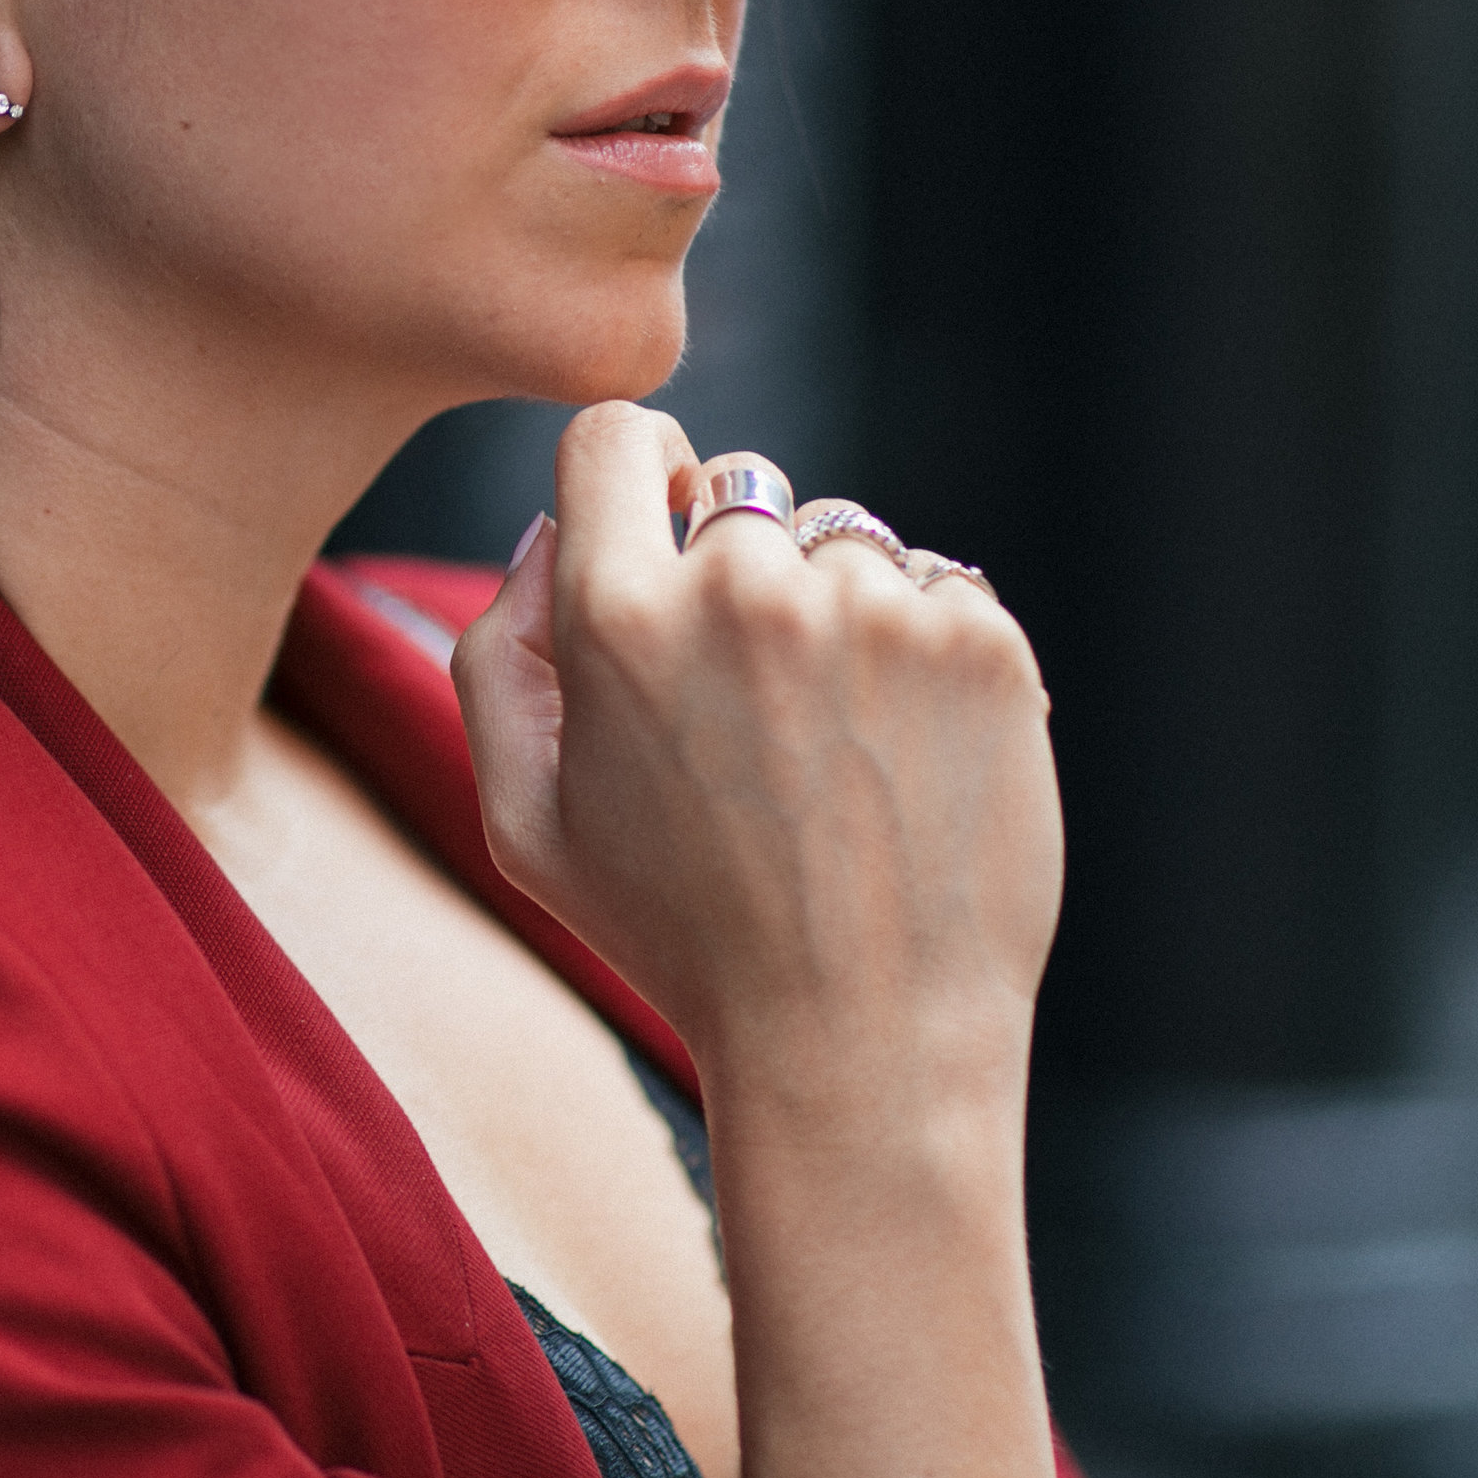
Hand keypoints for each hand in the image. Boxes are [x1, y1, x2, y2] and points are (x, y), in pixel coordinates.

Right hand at [449, 402, 1059, 1096]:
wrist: (862, 1042)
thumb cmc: (678, 935)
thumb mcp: (524, 819)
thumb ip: (497, 653)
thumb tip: (551, 530)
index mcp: (617, 616)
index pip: (614, 434)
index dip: (631, 473)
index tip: (656, 528)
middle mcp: (746, 588)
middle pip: (735, 489)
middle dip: (733, 568)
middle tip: (751, 705)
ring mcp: (874, 609)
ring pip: (842, 541)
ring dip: (834, 613)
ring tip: (834, 750)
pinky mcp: (981, 640)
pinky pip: (936, 587)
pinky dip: (922, 652)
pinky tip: (902, 756)